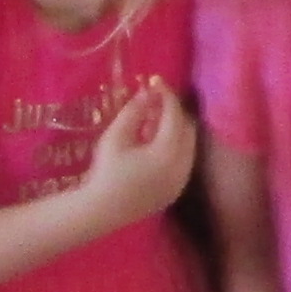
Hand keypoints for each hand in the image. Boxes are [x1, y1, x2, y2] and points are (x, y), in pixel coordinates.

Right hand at [76, 79, 200, 230]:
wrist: (102, 211)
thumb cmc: (106, 172)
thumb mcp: (116, 137)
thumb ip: (134, 111)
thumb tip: (147, 92)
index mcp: (168, 151)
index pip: (174, 114)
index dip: (166, 94)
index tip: (154, 80)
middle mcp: (182, 166)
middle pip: (187, 128)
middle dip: (173, 111)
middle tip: (153, 101)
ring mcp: (181, 180)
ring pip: (188, 145)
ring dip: (175, 129)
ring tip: (151, 121)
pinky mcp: (175, 190)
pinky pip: (183, 161)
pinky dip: (174, 147)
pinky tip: (153, 145)